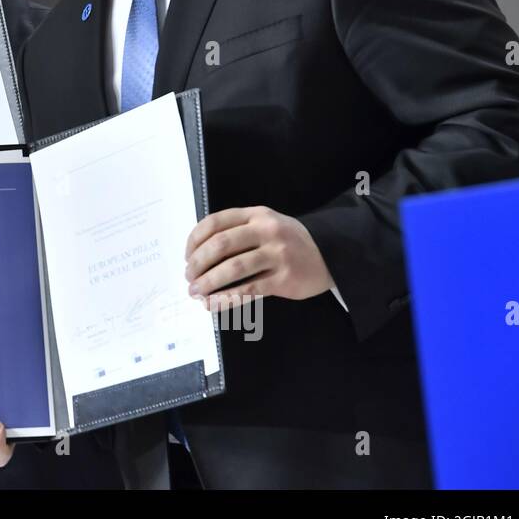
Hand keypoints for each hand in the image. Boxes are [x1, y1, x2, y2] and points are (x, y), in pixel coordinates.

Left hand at [185, 206, 333, 308]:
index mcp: (256, 214)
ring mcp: (277, 254)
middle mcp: (266, 230)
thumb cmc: (288, 240)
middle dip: (198, 263)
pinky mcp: (284, 279)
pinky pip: (248, 290)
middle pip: (220, 245)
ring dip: (208, 283)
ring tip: (196, 292)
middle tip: (189, 277)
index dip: (194, 240)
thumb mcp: (265, 224)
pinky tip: (213, 303)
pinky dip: (226, 298)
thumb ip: (237, 231)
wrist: (332, 254)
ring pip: (233, 268)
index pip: (215, 223)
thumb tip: (198, 254)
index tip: (187, 256)